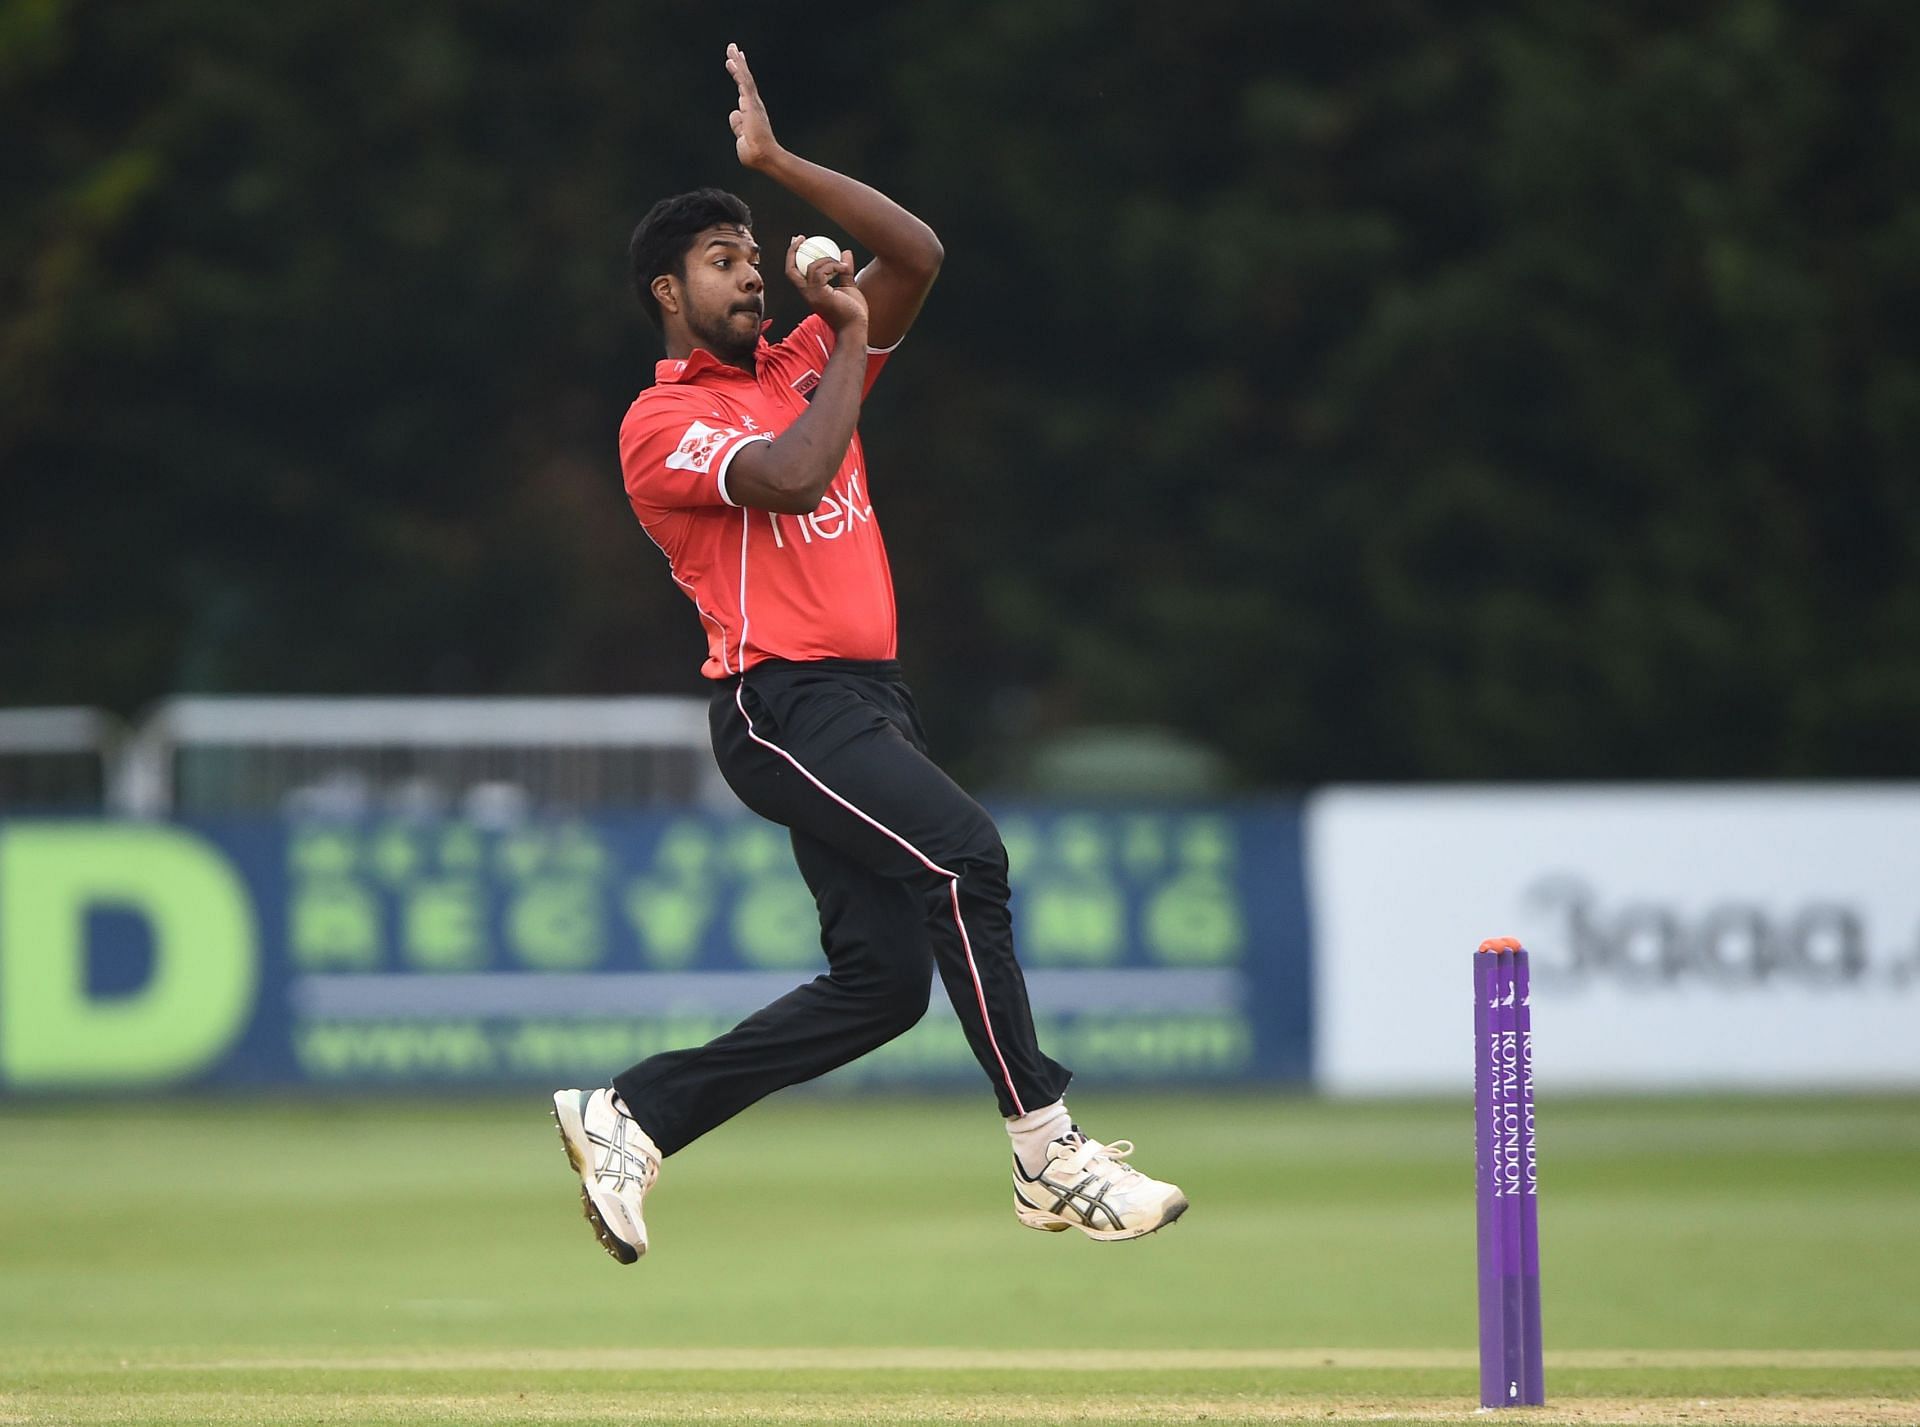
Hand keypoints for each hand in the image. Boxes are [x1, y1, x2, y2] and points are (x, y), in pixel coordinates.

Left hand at [726, 43, 781, 171]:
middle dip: (739, 63)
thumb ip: (737, 125)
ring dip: (738, 62)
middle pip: (745, 79)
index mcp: (752, 112)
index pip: (744, 90)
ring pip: (744, 78)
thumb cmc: (754, 153)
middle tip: (733, 49)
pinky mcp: (751, 104)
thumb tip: (734, 112)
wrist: (763, 157)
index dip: (739, 76)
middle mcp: (754, 105)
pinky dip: (739, 71)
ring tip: (731, 48)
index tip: (735, 63)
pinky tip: (733, 60)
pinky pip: (744, 83)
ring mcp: (753, 104)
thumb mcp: (741, 138)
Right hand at [783, 234, 867, 334]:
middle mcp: (807, 294)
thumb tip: (846, 253)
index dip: (794, 256)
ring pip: (810, 267)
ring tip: (842, 265)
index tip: (801, 242)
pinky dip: (832, 265)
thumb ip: (845, 271)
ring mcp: (812, 295)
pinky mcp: (820, 295)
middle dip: (793, 251)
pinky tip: (843, 268)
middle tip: (801, 238)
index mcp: (811, 292)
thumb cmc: (853, 314)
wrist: (856, 329)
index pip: (794, 273)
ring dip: (827, 260)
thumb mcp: (849, 287)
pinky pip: (820, 272)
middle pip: (790, 270)